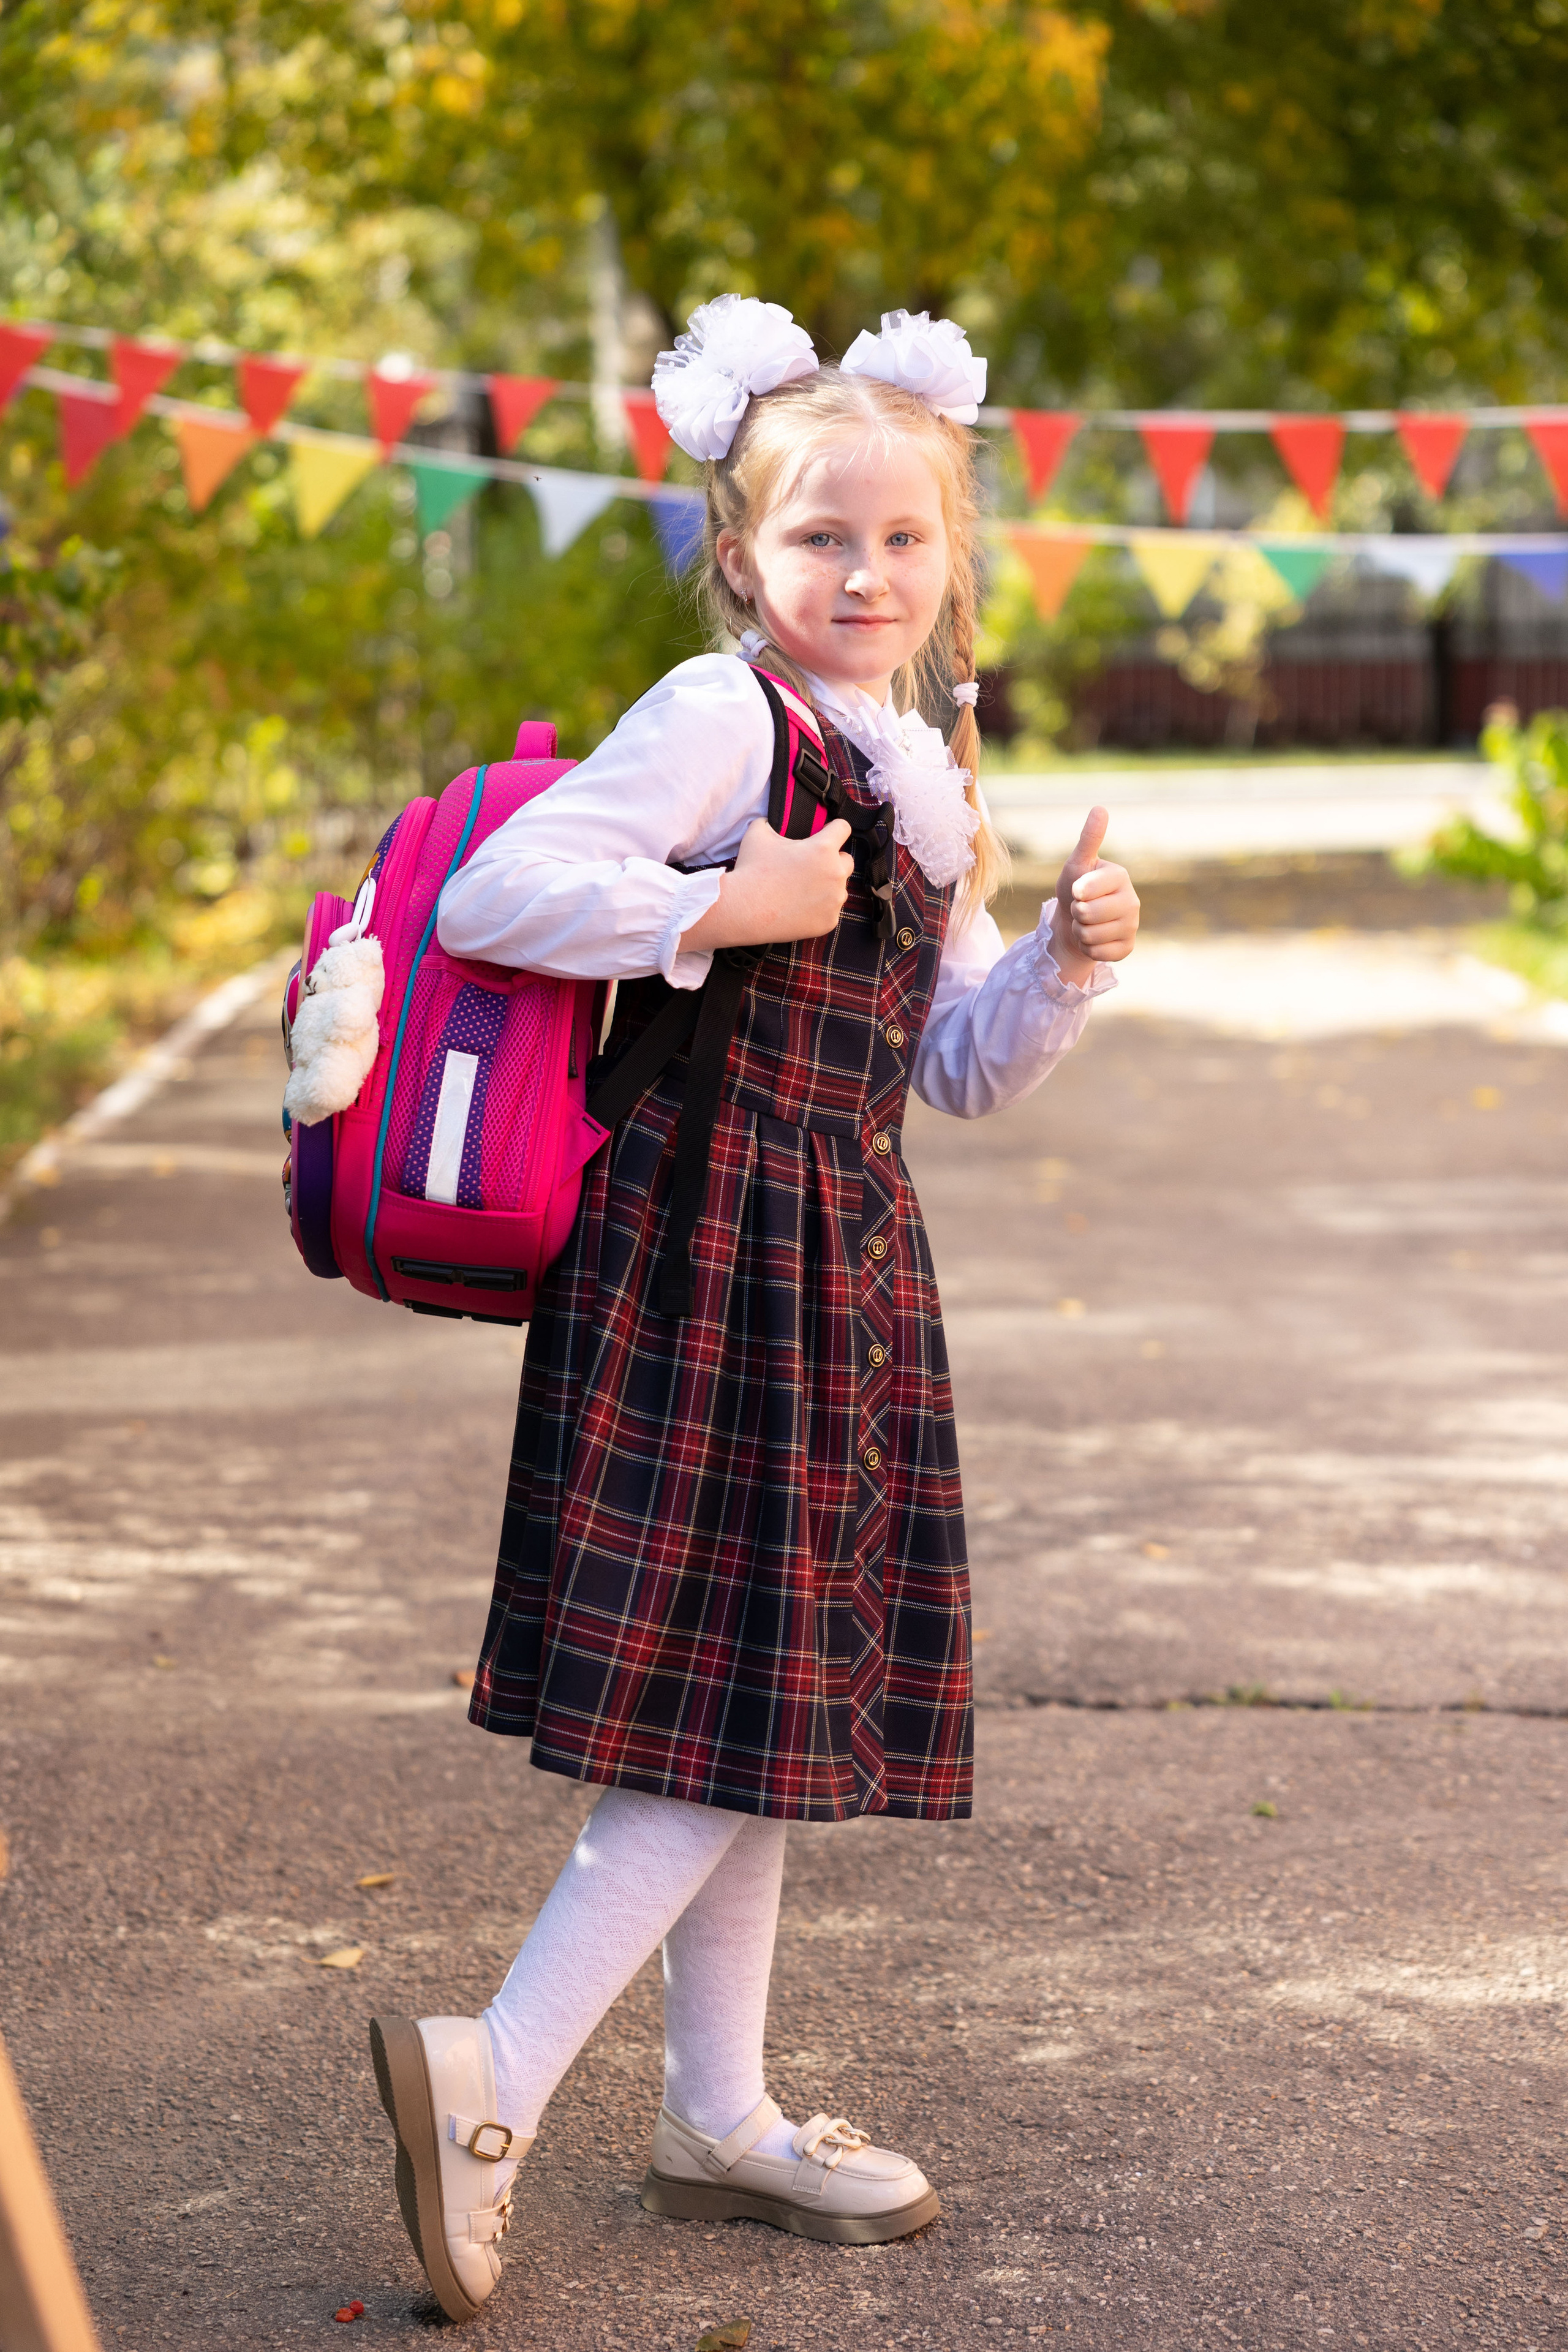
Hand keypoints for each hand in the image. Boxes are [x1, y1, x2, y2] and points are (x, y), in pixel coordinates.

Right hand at [679, 817, 854, 953]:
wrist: (743, 911)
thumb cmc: (751, 870)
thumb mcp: (758, 833)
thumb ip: (772, 822)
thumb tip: (772, 819)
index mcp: (823, 849)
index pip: (843, 828)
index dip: (833, 828)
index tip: (826, 833)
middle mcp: (835, 873)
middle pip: (847, 860)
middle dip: (832, 860)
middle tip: (810, 867)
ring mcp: (835, 900)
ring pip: (839, 888)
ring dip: (826, 886)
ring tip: (801, 890)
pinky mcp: (829, 921)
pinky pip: (830, 911)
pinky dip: (819, 909)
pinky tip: (799, 908)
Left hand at [1053, 806, 1138, 986]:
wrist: (1075, 921)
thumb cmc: (1076, 888)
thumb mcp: (1077, 864)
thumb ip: (1089, 840)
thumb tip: (1100, 808)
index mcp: (1120, 876)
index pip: (1087, 890)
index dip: (1075, 893)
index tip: (1077, 891)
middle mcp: (1132, 900)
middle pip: (1088, 914)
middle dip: (1076, 914)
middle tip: (1080, 908)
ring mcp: (1132, 925)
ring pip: (1091, 935)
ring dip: (1080, 932)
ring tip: (1086, 923)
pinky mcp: (1128, 947)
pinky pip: (1098, 953)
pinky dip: (1088, 948)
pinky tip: (1094, 938)